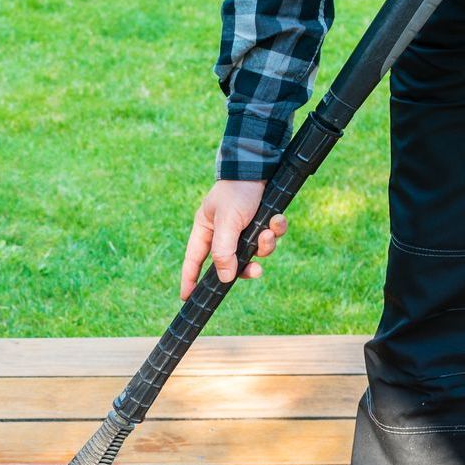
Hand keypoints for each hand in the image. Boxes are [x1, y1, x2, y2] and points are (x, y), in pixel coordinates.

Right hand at [180, 179, 287, 299]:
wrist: (261, 166)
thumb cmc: (236, 191)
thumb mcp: (227, 222)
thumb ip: (224, 251)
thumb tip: (224, 279)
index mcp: (205, 230)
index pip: (194, 260)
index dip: (190, 279)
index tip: (187, 298)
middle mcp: (223, 232)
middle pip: (231, 263)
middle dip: (246, 266)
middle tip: (256, 270)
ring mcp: (244, 229)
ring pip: (254, 252)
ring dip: (264, 245)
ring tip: (267, 232)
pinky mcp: (261, 222)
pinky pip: (270, 237)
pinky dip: (275, 230)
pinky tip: (277, 220)